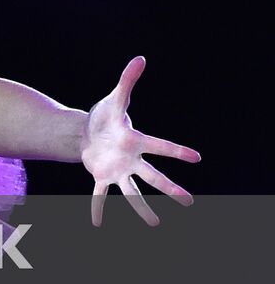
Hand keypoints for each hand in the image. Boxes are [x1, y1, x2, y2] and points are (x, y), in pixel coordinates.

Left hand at [81, 56, 200, 225]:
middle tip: (189, 202)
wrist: (87, 132)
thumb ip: (127, 81)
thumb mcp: (114, 98)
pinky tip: (97, 223)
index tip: (197, 158)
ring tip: (154, 225)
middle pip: (153, 176)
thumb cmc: (106, 116)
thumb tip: (140, 58)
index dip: (177, 151)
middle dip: (170, 189)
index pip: (161, 146)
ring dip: (142, 209)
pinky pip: (100, 196)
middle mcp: (132, 160)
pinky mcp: (101, 177)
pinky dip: (98, 208)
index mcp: (137, 141)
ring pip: (132, 192)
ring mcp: (118, 171)